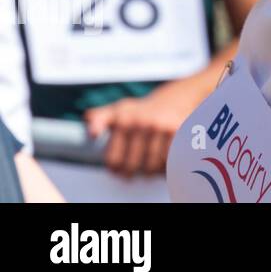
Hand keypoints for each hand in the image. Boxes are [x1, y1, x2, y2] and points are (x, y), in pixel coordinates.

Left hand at [84, 78, 205, 176]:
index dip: (114, 169)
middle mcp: (141, 122)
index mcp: (123, 119)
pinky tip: (161, 164)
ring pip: (151, 166)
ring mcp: (160, 127)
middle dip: (131, 173)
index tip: (117, 170)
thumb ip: (98, 119)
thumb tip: (92, 133)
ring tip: (147, 171)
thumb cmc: (140, 110)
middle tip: (131, 173)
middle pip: (132, 165)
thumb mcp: (117, 110)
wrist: (174, 98)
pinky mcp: (177, 131)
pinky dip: (164, 167)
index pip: (113, 159)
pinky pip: (168, 160)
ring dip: (149, 173)